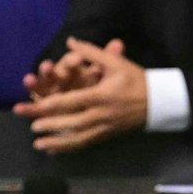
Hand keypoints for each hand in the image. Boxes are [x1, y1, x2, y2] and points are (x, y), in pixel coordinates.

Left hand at [12, 38, 148, 152]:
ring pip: (78, 137)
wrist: (160, 101)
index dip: (50, 106)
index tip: (33, 108)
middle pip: (71, 122)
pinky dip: (70, 148)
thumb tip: (69, 41)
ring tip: (39, 145)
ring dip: (57, 142)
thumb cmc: (136, 80)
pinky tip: (56, 151)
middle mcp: (102, 114)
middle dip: (50, 125)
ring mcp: (105, 126)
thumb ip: (91, 52)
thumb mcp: (116, 63)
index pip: (71, 102)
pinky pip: (87, 143)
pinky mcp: (108, 134)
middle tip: (32, 126)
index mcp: (101, 95)